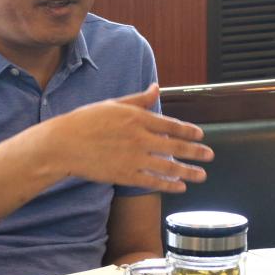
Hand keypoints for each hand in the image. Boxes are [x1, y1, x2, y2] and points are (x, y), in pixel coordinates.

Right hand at [45, 83, 212, 192]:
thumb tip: (156, 87)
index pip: (171, 124)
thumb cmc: (85, 121)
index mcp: (137, 118)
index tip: (200, 135)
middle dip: (196, 152)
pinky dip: (169, 185)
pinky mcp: (125, 175)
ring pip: (168, 166)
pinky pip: (153, 181)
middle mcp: (140, 138)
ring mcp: (134, 158)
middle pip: (176, 146)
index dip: (189, 131)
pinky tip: (180, 187)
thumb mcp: (113, 104)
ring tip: (201, 175)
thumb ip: (138, 99)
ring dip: (188, 171)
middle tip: (210, 155)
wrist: (64, 144)